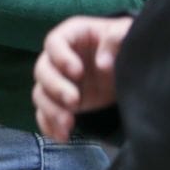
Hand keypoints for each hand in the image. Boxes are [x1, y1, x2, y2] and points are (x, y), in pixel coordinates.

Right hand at [32, 15, 132, 140]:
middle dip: (55, 88)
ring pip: (40, 94)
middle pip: (42, 70)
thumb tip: (102, 64)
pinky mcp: (61, 101)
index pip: (54, 42)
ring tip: (68, 126)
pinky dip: (49, 125)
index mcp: (71, 35)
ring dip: (50, 110)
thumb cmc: (124, 42)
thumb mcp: (124, 33)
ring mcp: (58, 80)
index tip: (78, 73)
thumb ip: (116, 38)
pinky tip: (61, 137)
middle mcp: (58, 58)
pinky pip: (44, 113)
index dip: (61, 57)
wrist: (128, 64)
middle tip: (75, 102)